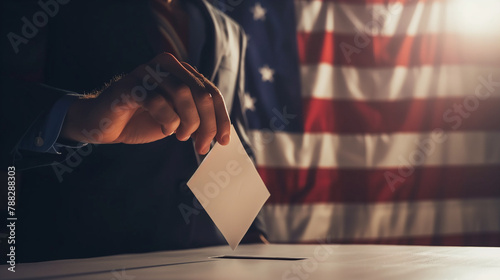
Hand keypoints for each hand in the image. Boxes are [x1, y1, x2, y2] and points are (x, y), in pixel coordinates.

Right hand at [61, 53, 230, 153]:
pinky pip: (158, 101)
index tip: (224, 141)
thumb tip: (222, 134)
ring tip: (180, 136)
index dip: (221, 117)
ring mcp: (146, 73)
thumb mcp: (177, 119)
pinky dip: (167, 120)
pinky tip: (163, 130)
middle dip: (208, 124)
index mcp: (181, 71)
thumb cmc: (142, 120)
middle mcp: (166, 65)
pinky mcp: (129, 86)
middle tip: (203, 146)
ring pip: (183, 94)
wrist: (103, 125)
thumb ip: (197, 118)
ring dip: (187, 122)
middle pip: (201, 92)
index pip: (211, 92)